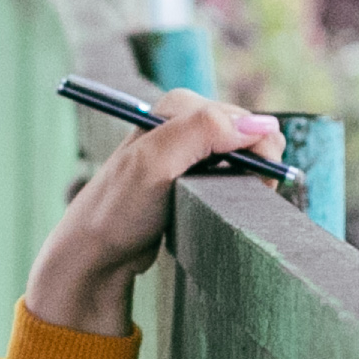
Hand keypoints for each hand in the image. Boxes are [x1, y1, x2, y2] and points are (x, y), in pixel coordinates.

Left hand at [24, 89, 286, 336]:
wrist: (98, 252)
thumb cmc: (120, 209)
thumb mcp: (158, 164)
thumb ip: (204, 132)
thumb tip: (261, 123)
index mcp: (179, 107)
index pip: (244, 118)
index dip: (259, 150)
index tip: (257, 184)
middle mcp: (185, 122)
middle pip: (249, 136)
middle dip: (256, 166)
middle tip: (244, 198)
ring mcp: (190, 150)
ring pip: (245, 157)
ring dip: (249, 181)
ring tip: (229, 204)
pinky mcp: (193, 177)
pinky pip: (233, 176)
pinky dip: (238, 191)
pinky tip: (222, 206)